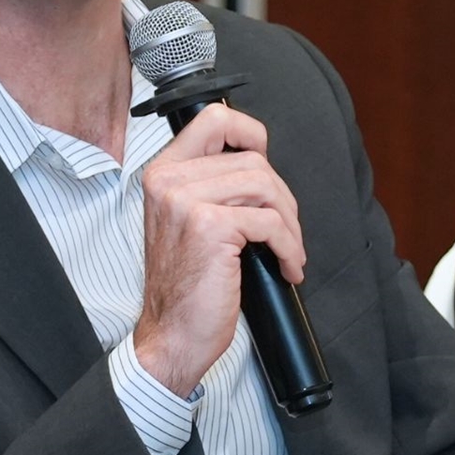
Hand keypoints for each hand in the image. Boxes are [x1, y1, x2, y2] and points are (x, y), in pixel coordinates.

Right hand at [134, 104, 304, 396]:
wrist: (171, 336)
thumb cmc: (186, 285)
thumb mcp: (188, 221)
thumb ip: (212, 185)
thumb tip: (260, 164)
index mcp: (163, 173)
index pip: (214, 118)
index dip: (251, 132)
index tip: (266, 161)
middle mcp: (169, 181)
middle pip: (253, 159)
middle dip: (282, 197)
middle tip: (285, 232)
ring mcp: (187, 202)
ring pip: (266, 186)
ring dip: (290, 223)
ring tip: (288, 251)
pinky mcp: (211, 227)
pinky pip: (271, 222)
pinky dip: (290, 247)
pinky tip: (288, 267)